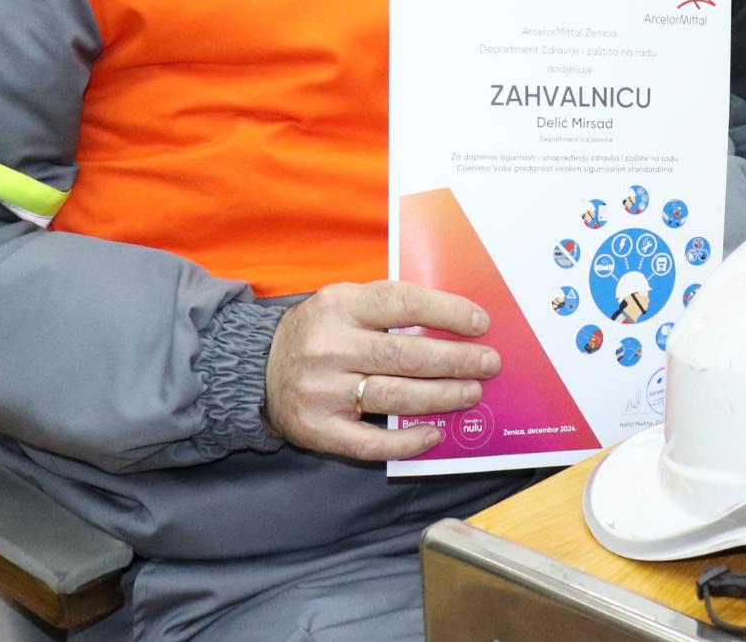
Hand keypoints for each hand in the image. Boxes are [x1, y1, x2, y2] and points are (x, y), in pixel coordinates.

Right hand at [263, 281, 498, 462]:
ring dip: (442, 397)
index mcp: (341, 305)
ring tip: (471, 393)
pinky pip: (371, 443)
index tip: (480, 323)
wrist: (256, 368)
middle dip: (456, 361)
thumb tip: (456, 323)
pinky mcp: (317, 429)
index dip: (447, 313)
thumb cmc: (320, 331)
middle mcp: (330, 347)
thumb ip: (390, 307)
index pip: (404, 303)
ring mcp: (322, 391)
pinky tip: (434, 433)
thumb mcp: (346, 301)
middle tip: (489, 364)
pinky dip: (407, 441)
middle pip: (407, 356)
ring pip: (396, 398)